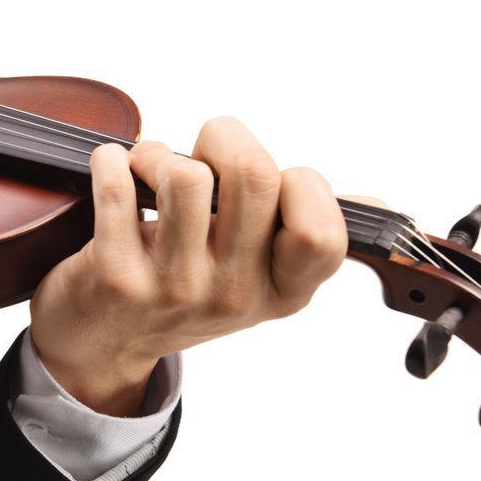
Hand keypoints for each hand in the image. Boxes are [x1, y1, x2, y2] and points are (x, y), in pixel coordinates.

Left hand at [27, 116, 347, 412]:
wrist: (101, 343)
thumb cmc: (187, 286)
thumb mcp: (259, 278)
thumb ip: (308, 234)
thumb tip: (379, 207)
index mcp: (284, 292)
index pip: (321, 230)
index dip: (301, 183)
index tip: (272, 182)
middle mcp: (234, 295)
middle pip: (255, 176)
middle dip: (226, 137)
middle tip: (203, 152)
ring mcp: (175, 289)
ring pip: (186, 177)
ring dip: (160, 152)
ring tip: (150, 170)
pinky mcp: (116, 276)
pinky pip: (118, 185)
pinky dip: (110, 160)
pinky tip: (112, 171)